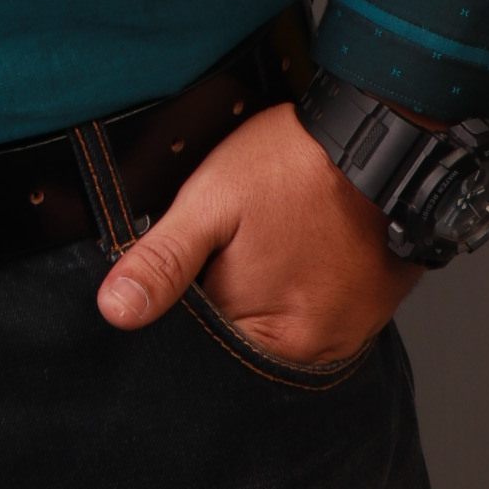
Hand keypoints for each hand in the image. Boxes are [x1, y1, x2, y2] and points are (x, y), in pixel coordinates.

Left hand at [97, 100, 421, 365]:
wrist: (373, 138)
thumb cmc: (291, 166)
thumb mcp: (210, 202)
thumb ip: (163, 260)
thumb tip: (116, 310)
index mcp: (267, 336)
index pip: (207, 340)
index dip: (195, 297)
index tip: (204, 257)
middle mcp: (314, 350)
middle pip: (246, 336)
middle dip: (231, 295)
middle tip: (243, 241)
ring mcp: (349, 332)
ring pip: (282, 324)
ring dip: (269, 292)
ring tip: (274, 240)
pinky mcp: (371, 310)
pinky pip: (321, 311)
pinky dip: (303, 286)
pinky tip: (298, 247)